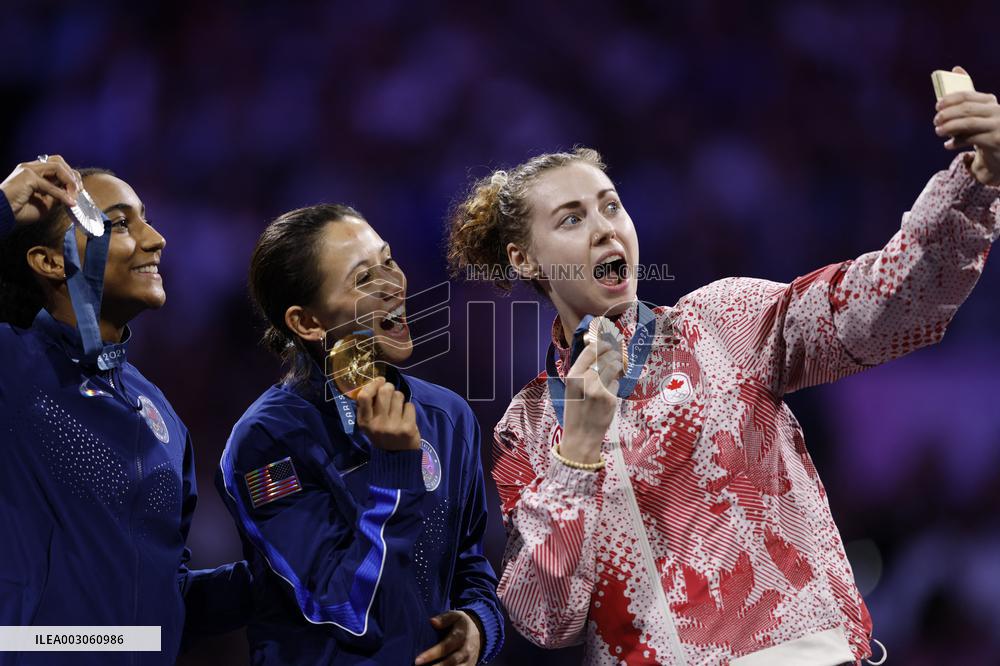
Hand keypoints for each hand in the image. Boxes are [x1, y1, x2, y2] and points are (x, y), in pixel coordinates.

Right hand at [0, 155, 80, 224]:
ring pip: (57, 167)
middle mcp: (31, 167)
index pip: (57, 166)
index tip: (79, 190)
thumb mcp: (45, 203)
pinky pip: (50, 185)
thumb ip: (57, 195)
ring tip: (75, 194)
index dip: (71, 176)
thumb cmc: (19, 210)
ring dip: (70, 181)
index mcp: (34, 171)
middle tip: (79, 189)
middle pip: (59, 161)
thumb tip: (72, 194)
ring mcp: (28, 169)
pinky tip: (69, 202)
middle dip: (73, 174)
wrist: (2, 213)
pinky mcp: (27, 176)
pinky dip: (62, 194)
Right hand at [355, 376, 420, 450]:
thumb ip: (368, 406)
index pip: (364, 396)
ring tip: (398, 408)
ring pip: (399, 396)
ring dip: (399, 399)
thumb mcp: (369, 424)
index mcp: (364, 422)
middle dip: (389, 388)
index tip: (380, 381)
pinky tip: (406, 417)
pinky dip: (409, 408)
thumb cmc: (382, 434)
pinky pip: (410, 405)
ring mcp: (393, 426)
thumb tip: (375, 382)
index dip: (373, 384)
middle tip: (391, 393)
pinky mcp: (408, 428)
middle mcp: (377, 424)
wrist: (397, 458)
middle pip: (385, 391)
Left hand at [414, 610, 481, 665]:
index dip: (432, 655)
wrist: (479, 632)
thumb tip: (432, 622)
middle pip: (450, 662)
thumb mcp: (454, 616)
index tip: (417, 660)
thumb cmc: (460, 624)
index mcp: (460, 636)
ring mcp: (468, 661)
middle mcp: (466, 650)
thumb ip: (444, 619)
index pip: (446, 647)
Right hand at [559, 339, 623, 464]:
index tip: (608, 343)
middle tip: (616, 357)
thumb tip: (599, 351)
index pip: (590, 350)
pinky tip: (608, 393)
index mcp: (573, 376)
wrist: (580, 435)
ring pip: (614, 368)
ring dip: (617, 368)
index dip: (602, 344)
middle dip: (613, 355)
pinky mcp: (610, 398)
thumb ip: (583, 371)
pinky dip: (615, 386)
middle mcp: (585, 380)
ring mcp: (598, 389)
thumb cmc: (576, 410)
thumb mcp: (572, 388)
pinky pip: (617, 384)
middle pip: (606, 357)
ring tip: (614, 372)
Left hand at [933, 66, 999, 185]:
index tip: (937, 106)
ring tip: (938, 131)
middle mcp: (997, 110)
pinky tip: (948, 145)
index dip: (950, 99)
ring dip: (950, 127)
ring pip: (969, 123)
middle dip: (948, 114)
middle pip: (967, 109)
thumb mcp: (978, 110)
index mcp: (990, 100)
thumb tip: (956, 68)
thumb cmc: (984, 126)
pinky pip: (972, 139)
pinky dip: (957, 142)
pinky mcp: (996, 140)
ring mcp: (998, 125)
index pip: (968, 95)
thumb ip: (967, 95)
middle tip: (935, 120)